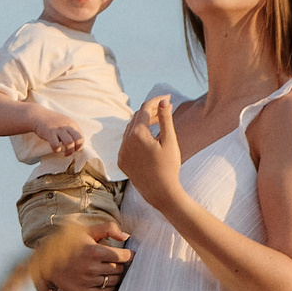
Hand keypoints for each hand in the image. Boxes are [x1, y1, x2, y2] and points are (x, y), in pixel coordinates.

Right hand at [35, 220, 131, 290]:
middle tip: (116, 261)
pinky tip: (104, 279)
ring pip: (113, 281)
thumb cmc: (69, 243)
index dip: (128, 255)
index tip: (128, 253)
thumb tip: (126, 237)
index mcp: (93, 251)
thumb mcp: (86, 231)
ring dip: (115, 275)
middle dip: (121, 264)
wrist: (47, 262)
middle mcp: (91, 268)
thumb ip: (108, 228)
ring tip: (110, 269)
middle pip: (119, 269)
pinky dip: (108, 286)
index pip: (122, 256)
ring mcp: (86, 281)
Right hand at [38, 119, 86, 155]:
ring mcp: (58, 129)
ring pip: (69, 143)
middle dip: (76, 148)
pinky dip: (57, 149)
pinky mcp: (49, 133)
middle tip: (71, 151)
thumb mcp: (65, 122)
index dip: (80, 145)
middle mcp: (66, 126)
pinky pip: (56, 144)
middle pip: (78, 139)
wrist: (38, 115)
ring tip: (65, 153)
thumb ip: (71, 130)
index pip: (81, 136)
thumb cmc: (52, 122)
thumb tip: (78, 143)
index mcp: (71, 123)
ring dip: (69, 151)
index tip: (75, 149)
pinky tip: (55, 149)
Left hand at [118, 93, 184, 208]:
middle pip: (136, 118)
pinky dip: (136, 135)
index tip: (168, 97)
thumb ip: (165, 119)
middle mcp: (126, 141)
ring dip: (143, 122)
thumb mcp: (170, 141)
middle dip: (150, 111)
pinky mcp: (121, 160)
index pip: (145, 109)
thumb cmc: (169, 166)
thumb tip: (163, 101)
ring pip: (130, 129)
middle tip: (165, 108)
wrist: (160, 192)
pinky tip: (148, 137)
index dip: (156, 101)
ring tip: (158, 120)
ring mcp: (122, 152)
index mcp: (138, 134)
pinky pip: (127, 142)